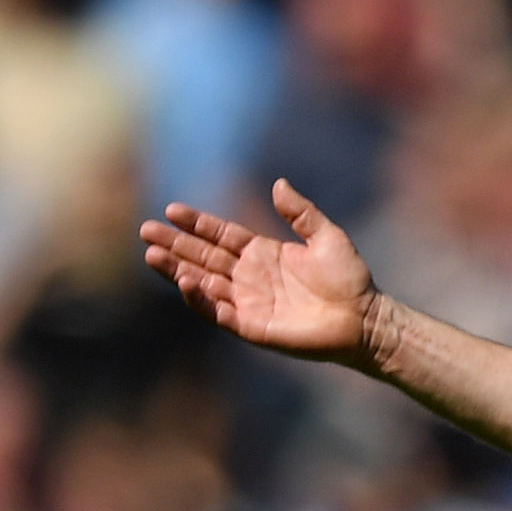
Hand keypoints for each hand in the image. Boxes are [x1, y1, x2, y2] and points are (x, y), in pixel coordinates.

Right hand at [140, 182, 380, 365]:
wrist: (365, 319)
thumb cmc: (350, 280)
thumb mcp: (327, 237)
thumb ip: (301, 213)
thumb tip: (278, 183)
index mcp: (262, 253)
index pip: (220, 235)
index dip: (196, 223)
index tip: (171, 210)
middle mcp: (250, 277)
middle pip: (203, 257)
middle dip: (174, 244)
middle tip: (145, 231)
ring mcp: (249, 302)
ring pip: (203, 283)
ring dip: (177, 269)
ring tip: (152, 255)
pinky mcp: (252, 326)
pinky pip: (218, 312)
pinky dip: (200, 299)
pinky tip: (185, 281)